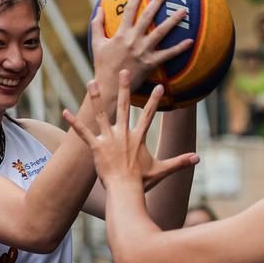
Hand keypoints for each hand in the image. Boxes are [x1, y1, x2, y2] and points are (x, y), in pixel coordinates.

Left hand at [65, 71, 198, 187]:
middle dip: (125, 88)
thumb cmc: (142, 182)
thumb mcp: (162, 170)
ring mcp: (109, 139)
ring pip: (101, 114)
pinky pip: (83, 133)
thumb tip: (198, 159)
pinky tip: (65, 112)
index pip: (149, 115)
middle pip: (125, 106)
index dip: (155, 100)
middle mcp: (124, 134)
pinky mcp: (96, 147)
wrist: (125, 191)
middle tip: (124, 71)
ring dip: (96, 97)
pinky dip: (74, 123)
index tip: (160, 86)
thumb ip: (180, 162)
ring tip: (92, 81)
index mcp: (138, 137)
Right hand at [90, 0, 193, 89]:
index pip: (129, 10)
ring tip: (184, 10)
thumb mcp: (97, 43)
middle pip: (147, 16)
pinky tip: (191, 40)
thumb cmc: (102, 65)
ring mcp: (143, 51)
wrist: (110, 87)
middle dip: (157, 2)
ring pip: (161, 32)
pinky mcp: (151, 63)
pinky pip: (168, 54)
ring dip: (173, 20)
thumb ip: (97, 25)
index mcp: (121, 34)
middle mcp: (133, 40)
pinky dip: (179, 48)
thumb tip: (99, 9)